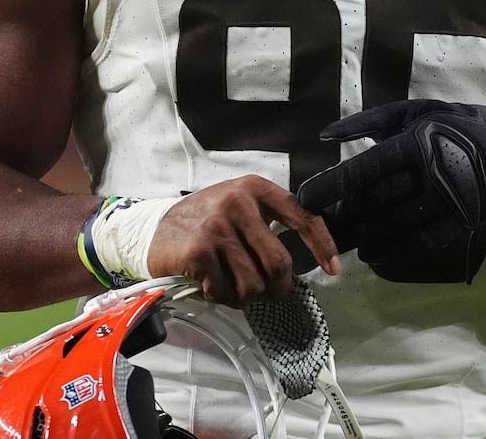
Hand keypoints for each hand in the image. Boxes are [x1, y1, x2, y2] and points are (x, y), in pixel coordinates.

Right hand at [146, 175, 339, 305]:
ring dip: (244, 295)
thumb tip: (308, 257)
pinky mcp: (199, 251)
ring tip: (229, 283)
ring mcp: (217, 226)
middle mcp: (238, 202)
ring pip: (254, 284)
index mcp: (254, 188)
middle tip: (267, 292)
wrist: (152, 229)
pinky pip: (226, 292)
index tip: (334, 268)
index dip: (322, 244)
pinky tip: (209, 283)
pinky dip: (220, 296)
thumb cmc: (204, 222)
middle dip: (277, 288)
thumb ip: (269, 223)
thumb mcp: (239, 207)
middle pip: (279, 263)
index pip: (301, 216)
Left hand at [296, 100, 485, 283]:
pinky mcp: (460, 224)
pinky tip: (371, 255)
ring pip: (395, 225)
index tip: (305, 198)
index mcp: (420, 140)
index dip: (334, 185)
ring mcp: (449, 202)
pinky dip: (394, 251)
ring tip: (336, 243)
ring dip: (362, 237)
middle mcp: (433, 173)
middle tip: (313, 227)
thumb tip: (326, 134)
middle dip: (342, 216)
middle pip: (377, 201)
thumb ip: (371, 121)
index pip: (369, 167)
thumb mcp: (418, 111)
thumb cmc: (458, 125)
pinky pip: (420, 242)